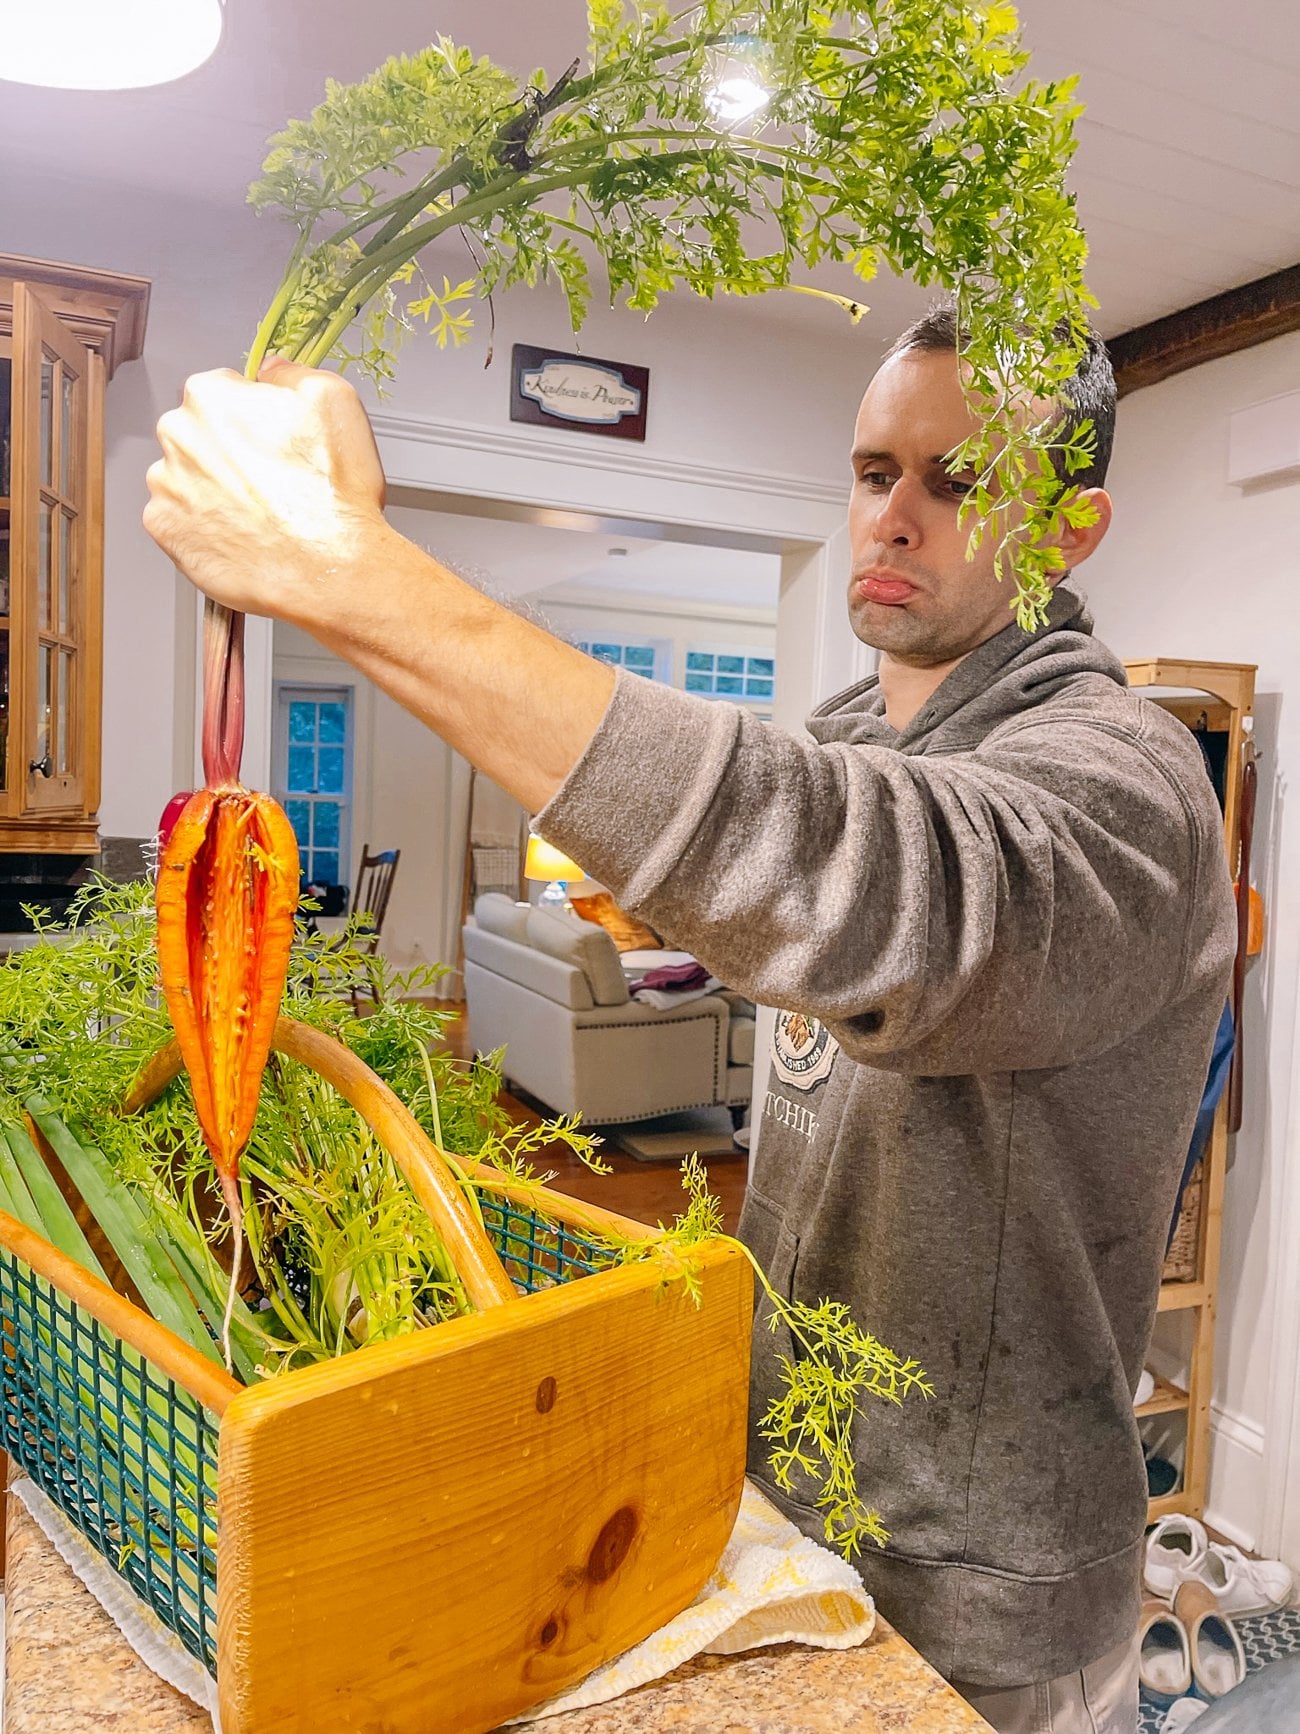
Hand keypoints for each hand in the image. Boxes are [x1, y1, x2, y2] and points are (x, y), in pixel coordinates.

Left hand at [144, 360, 387, 625]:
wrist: (328, 568)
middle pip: (199, 433)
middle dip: (229, 451)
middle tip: (272, 480)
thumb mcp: (335, 400)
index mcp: (210, 395)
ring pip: (187, 477)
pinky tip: (242, 534)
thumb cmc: (332, 492)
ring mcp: (166, 485)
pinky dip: (204, 526)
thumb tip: (273, 372)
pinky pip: (179, 520)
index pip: (224, 392)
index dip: (255, 416)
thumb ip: (293, 372)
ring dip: (214, 489)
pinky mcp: (165, 531)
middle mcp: (177, 435)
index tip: (275, 439)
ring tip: (260, 513)